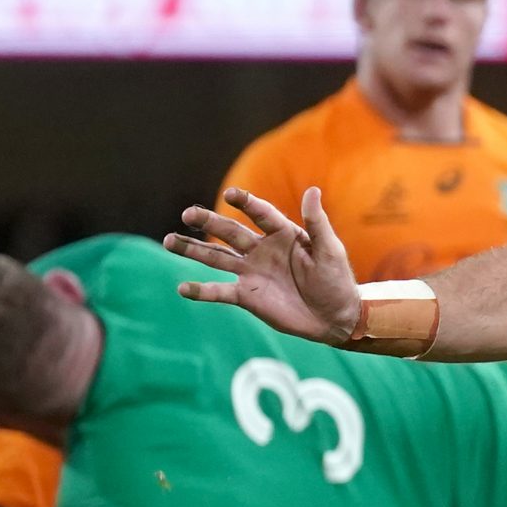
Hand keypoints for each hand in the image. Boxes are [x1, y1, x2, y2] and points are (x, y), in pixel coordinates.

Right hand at [165, 187, 363, 343]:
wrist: (335, 316)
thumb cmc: (336, 279)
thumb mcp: (330, 250)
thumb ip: (317, 223)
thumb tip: (312, 190)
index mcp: (283, 233)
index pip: (260, 213)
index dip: (246, 203)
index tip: (232, 195)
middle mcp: (262, 249)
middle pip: (230, 232)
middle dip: (209, 222)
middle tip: (187, 214)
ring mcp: (251, 272)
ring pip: (217, 258)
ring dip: (193, 249)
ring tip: (169, 241)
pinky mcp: (247, 296)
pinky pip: (220, 291)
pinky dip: (201, 291)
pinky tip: (182, 288)